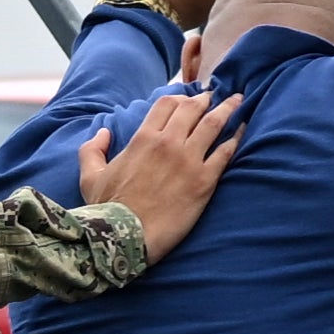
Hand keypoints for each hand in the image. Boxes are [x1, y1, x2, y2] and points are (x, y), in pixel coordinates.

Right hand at [76, 87, 243, 259]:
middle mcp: (168, 143)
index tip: (189, 99)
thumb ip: (92, 150)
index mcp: (143, 138)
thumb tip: (102, 133)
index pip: (167, 104)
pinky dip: (235, 138)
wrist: (126, 237)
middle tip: (217, 96)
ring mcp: (189, 160)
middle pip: (193, 109)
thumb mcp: (90, 176)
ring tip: (238, 101)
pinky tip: (243, 130)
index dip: (181, 98)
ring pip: (213, 124)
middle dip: (206, 99)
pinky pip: (225, 152)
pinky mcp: (204, 181)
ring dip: (228, 109)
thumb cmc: (108, 209)